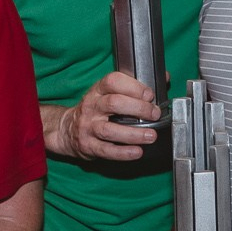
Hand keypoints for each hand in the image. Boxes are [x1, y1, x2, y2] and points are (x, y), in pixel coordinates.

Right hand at [48, 73, 162, 161]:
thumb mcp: (110, 94)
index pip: (112, 81)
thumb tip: (164, 77)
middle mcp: (91, 106)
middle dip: (138, 108)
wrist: (67, 130)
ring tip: (151, 136)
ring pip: (109, 130)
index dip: (133, 86)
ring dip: (133, 134)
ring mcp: (88, 127)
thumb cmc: (96, 110)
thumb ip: (136, 87)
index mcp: (98, 90)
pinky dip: (123, 152)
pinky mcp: (88, 146)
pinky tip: (137, 152)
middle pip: (113, 103)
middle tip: (155, 114)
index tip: (149, 94)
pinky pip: (106, 150)